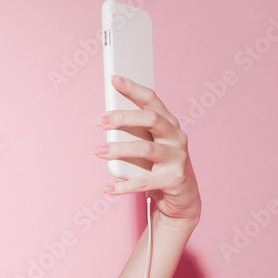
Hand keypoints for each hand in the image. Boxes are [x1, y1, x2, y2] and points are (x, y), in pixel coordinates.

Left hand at [93, 75, 200, 224]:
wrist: (181, 199)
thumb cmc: (158, 167)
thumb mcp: (145, 146)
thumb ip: (131, 133)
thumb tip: (104, 120)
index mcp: (169, 124)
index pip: (152, 100)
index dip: (133, 88)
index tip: (114, 79)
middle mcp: (176, 137)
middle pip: (151, 119)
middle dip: (123, 118)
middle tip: (98, 121)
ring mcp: (178, 158)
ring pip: (146, 149)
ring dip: (118, 149)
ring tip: (96, 151)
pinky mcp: (175, 180)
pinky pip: (145, 182)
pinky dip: (123, 186)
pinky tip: (107, 187)